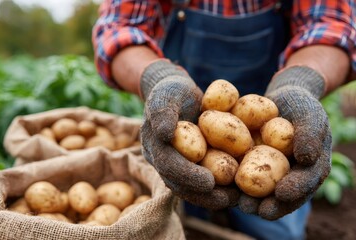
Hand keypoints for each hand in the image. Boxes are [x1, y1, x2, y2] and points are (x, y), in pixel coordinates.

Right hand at [140, 60, 238, 208]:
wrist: (177, 92)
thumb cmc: (171, 91)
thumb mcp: (166, 95)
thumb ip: (162, 113)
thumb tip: (165, 134)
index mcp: (154, 145)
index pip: (168, 165)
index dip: (187, 175)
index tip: (209, 182)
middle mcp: (163, 159)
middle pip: (180, 183)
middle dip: (202, 195)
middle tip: (226, 200)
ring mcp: (177, 163)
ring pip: (191, 187)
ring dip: (211, 197)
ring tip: (235, 200)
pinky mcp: (191, 162)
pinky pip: (202, 178)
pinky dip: (217, 188)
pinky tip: (236, 191)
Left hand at [239, 66, 331, 219]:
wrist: (280, 99)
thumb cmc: (301, 107)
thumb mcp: (310, 116)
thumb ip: (310, 135)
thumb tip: (305, 159)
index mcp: (307, 171)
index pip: (303, 184)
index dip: (294, 191)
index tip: (282, 193)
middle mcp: (285, 177)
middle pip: (278, 196)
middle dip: (268, 205)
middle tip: (256, 209)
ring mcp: (265, 172)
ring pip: (257, 191)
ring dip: (247, 199)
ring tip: (237, 202)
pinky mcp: (246, 164)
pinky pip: (238, 174)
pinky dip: (230, 181)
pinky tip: (220, 184)